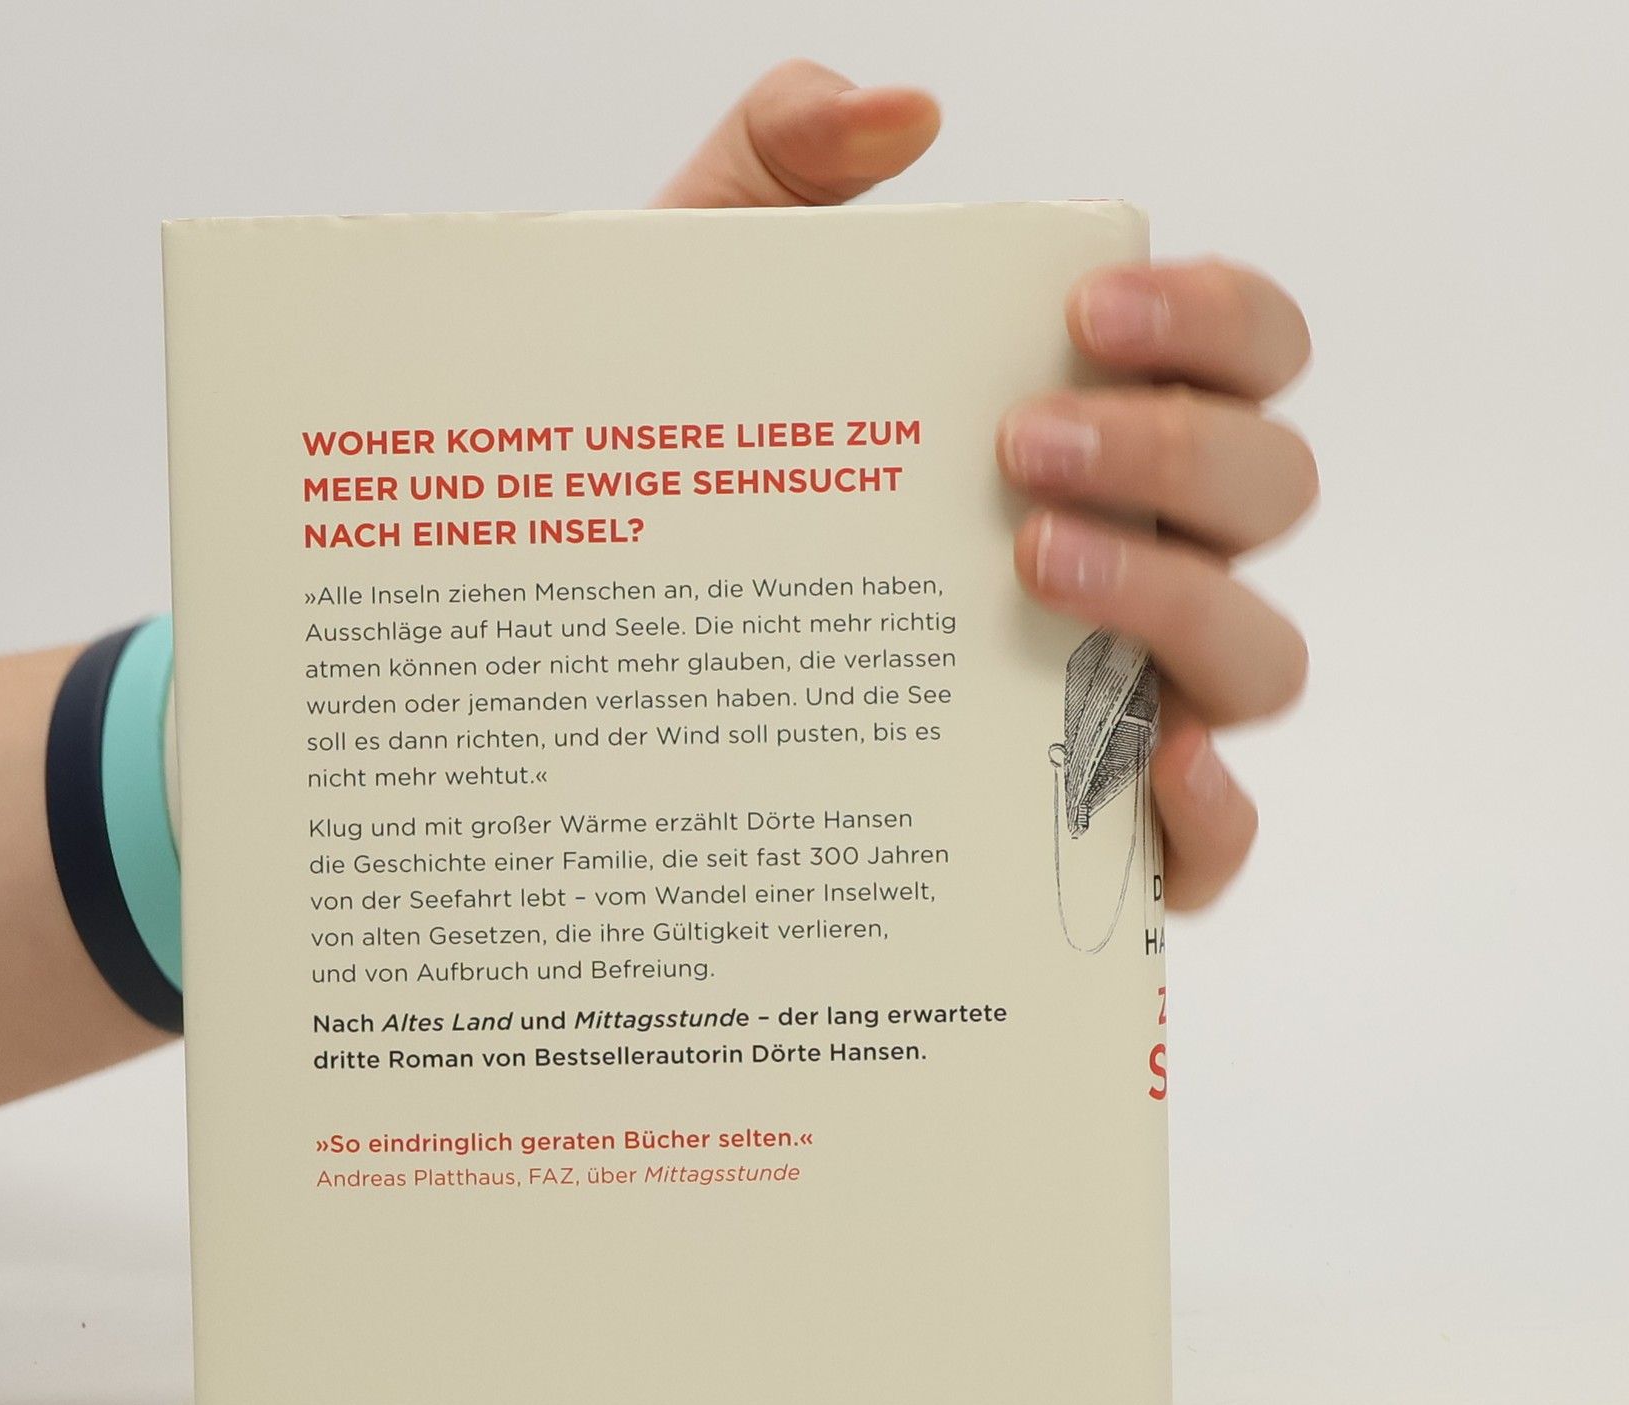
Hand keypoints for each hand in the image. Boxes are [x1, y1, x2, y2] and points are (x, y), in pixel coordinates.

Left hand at [657, 60, 1315, 909]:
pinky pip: (1210, 845)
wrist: (584, 630)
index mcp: (1090, 429)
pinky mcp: (1084, 833)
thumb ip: (780, 164)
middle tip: (1020, 447)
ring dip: (1184, 604)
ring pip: (1261, 658)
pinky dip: (1215, 815)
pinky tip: (1154, 765)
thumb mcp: (702, 309)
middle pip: (1266, 493)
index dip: (1214, 318)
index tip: (1088, 310)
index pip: (1240, 354)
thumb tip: (896, 112)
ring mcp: (1119, 694)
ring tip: (1034, 570)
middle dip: (1174, 452)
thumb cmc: (684, 477)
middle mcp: (1133, 555)